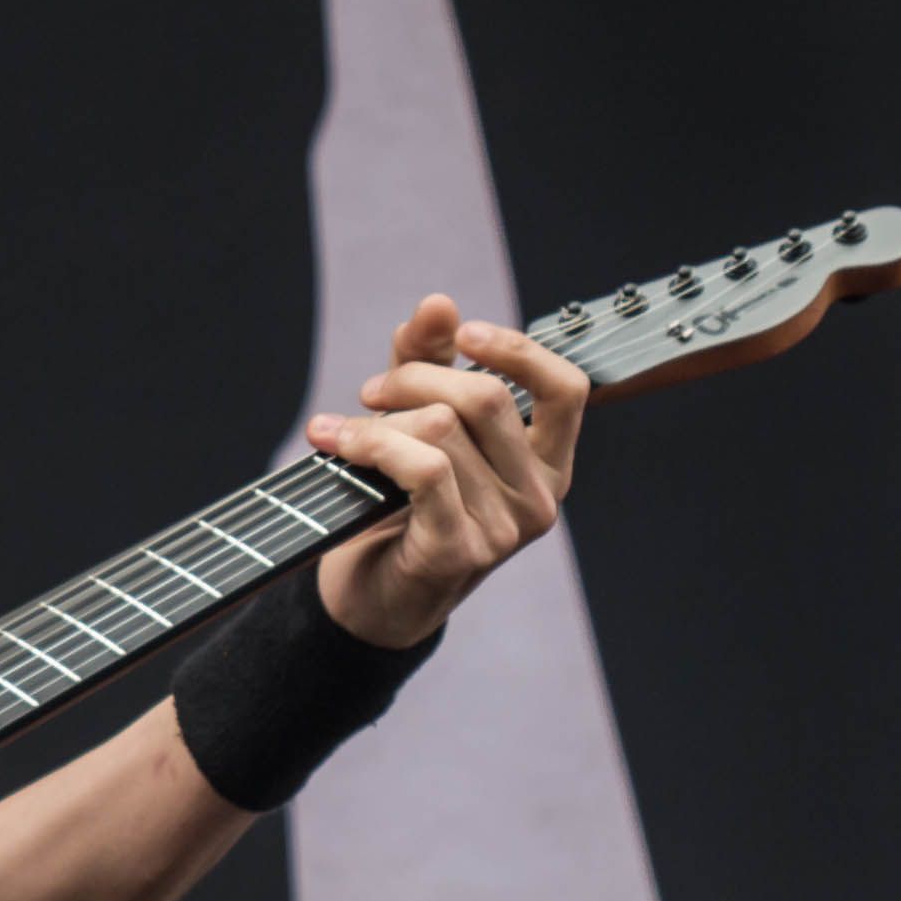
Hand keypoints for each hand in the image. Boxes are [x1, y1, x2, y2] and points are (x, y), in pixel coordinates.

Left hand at [300, 290, 585, 647]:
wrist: (371, 595)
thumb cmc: (403, 506)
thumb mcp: (419, 422)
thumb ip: (431, 362)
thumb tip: (437, 304)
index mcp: (547, 463)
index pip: (567, 389)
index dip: (518, 350)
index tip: (464, 334)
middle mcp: (540, 498)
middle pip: (485, 397)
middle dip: (414, 377)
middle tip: (371, 391)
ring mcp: (505, 530)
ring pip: (442, 430)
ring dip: (378, 418)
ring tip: (344, 429)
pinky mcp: (460, 550)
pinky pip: (422, 468)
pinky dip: (369, 443)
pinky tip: (333, 441)